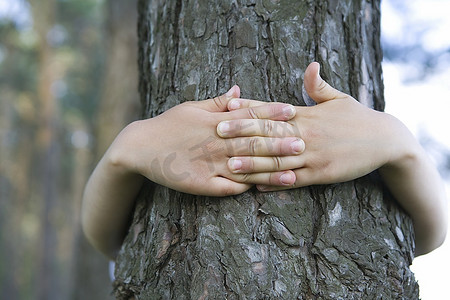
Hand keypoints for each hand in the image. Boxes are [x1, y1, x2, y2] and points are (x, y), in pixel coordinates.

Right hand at [107, 86, 304, 195]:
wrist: (139, 147)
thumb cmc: (168, 125)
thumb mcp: (191, 107)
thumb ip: (217, 102)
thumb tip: (238, 90)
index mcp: (215, 122)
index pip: (247, 116)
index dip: (270, 114)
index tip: (292, 111)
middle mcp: (215, 143)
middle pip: (252, 143)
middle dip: (278, 143)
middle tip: (303, 143)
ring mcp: (209, 165)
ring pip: (245, 169)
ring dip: (269, 171)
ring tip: (292, 174)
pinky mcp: (201, 184)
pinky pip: (227, 188)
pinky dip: (244, 188)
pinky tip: (262, 190)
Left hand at [219, 62, 412, 190]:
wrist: (386, 141)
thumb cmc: (358, 118)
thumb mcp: (339, 98)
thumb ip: (318, 86)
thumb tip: (310, 65)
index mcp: (307, 115)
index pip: (272, 110)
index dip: (249, 108)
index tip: (228, 106)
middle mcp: (306, 135)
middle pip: (268, 134)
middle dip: (242, 134)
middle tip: (217, 134)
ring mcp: (314, 156)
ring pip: (277, 161)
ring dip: (252, 163)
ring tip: (230, 165)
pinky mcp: (322, 174)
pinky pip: (294, 180)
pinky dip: (275, 183)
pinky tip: (257, 186)